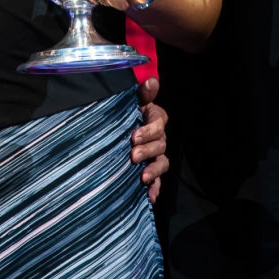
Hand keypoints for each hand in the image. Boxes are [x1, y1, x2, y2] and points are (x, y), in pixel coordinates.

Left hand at [131, 76, 168, 203]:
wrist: (117, 132)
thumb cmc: (125, 115)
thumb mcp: (132, 102)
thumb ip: (142, 94)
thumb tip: (151, 80)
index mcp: (155, 119)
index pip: (158, 123)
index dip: (148, 130)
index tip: (133, 136)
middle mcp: (159, 138)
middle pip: (160, 144)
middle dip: (147, 150)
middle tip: (133, 156)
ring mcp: (156, 155)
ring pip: (162, 163)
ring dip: (154, 170)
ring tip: (143, 178)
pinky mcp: (151, 171)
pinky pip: (158, 181)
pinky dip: (155, 189)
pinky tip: (150, 197)